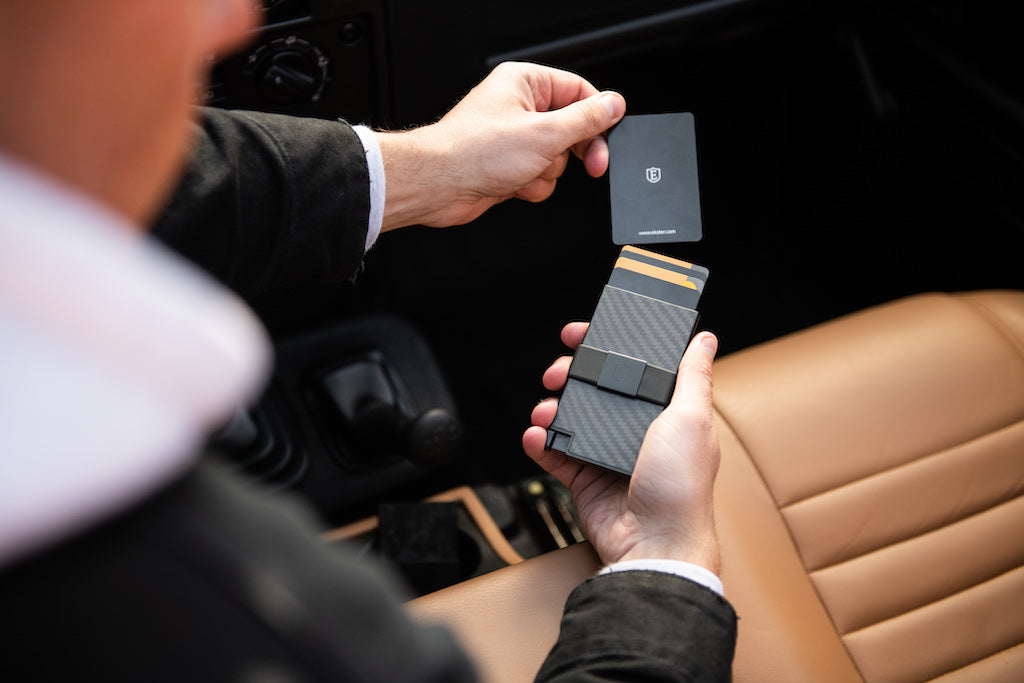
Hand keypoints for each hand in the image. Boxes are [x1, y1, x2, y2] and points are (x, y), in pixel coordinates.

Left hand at [375, 61, 625, 230]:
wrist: (439, 185)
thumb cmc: (474, 151)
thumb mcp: (545, 133)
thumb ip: (585, 119)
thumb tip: (613, 105)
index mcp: (525, 82)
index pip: (578, 91)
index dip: (598, 115)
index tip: (610, 135)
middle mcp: (518, 107)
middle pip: (571, 127)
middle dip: (574, 151)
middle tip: (591, 165)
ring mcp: (513, 138)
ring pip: (556, 158)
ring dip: (547, 171)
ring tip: (525, 170)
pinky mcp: (507, 165)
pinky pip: (539, 176)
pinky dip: (532, 185)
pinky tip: (514, 183)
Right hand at [523, 323, 722, 572]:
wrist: (654, 543)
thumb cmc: (682, 486)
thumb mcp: (693, 419)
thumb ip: (693, 376)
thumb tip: (705, 341)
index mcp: (664, 413)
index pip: (632, 368)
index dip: (607, 347)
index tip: (583, 335)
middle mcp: (635, 431)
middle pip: (594, 389)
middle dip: (570, 375)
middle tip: (557, 372)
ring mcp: (607, 455)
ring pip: (570, 418)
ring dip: (551, 407)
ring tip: (546, 409)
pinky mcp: (585, 479)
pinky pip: (555, 454)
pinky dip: (540, 442)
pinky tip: (536, 435)